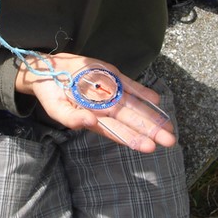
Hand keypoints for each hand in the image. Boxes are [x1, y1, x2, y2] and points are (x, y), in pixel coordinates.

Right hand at [15, 53, 176, 152]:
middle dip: (150, 130)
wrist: (48, 71)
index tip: (149, 147)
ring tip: (168, 127)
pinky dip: (142, 91)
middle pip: (131, 120)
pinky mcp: (111, 76)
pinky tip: (156, 100)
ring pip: (134, 105)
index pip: (117, 131)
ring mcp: (110, 92)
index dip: (132, 139)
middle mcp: (105, 108)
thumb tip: (89, 122)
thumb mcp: (56, 109)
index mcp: (93, 119)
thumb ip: (72, 119)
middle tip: (169, 141)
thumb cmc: (51, 95)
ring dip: (151, 115)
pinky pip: (129, 85)